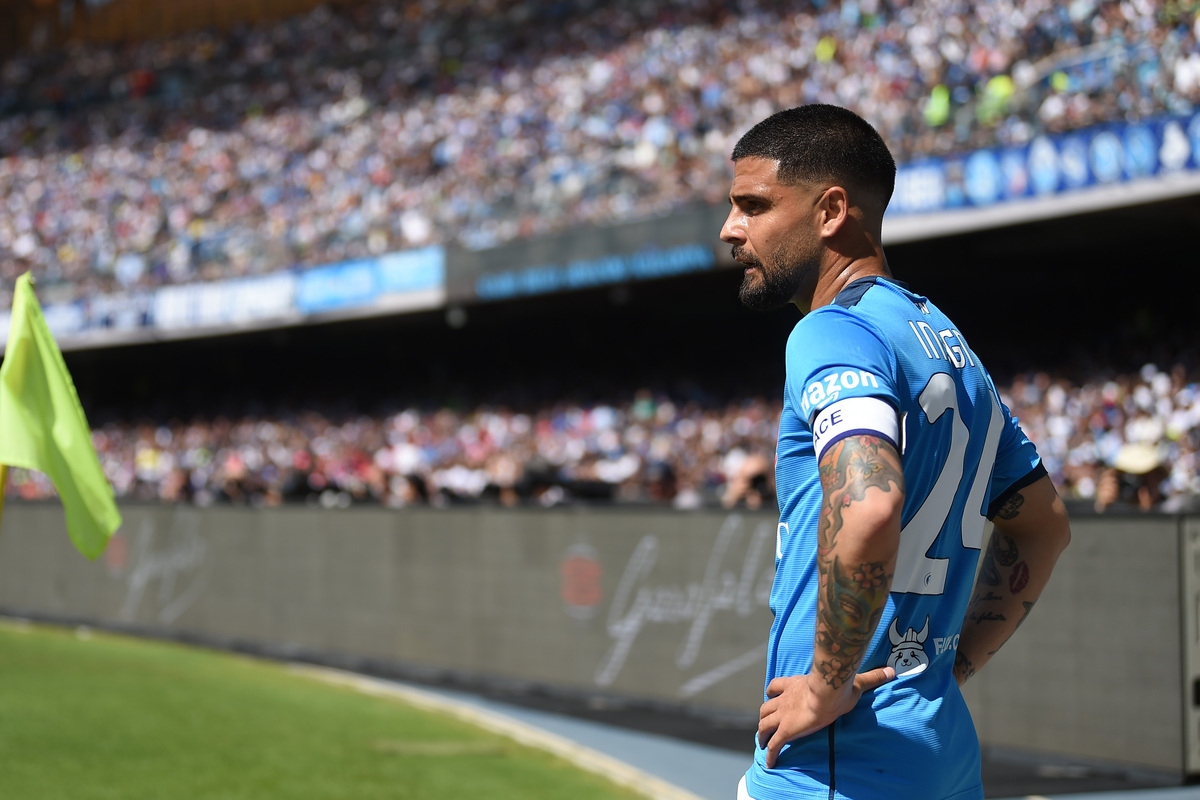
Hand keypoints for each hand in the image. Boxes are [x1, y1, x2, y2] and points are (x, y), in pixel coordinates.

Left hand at [757, 666, 894, 767]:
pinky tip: (770, 763)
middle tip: (765, 724)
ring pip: (764, 724)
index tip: (771, 696)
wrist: (828, 693)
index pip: (776, 685)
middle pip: (765, 706)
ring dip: (762, 733)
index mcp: (796, 685)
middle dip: (764, 715)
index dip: (773, 691)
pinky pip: (773, 745)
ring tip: (763, 743)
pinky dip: (770, 754)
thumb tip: (891, 671)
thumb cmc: (840, 686)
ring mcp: (784, 715)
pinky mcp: (786, 730)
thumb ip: (871, 677)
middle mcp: (785, 699)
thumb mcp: (855, 681)